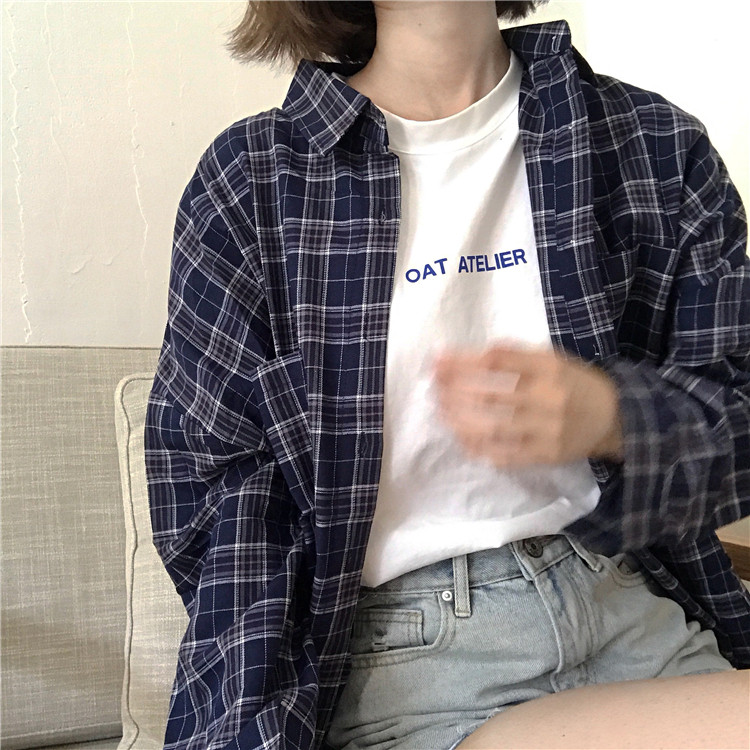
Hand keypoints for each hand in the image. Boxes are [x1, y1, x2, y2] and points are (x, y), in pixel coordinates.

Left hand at [434, 344, 623, 468]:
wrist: (615, 419)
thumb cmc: (575, 383)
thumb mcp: (553, 359)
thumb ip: (515, 356)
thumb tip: (470, 356)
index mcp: (550, 368)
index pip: (497, 361)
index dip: (462, 361)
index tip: (438, 360)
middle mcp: (547, 399)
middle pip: (491, 394)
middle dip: (455, 389)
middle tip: (433, 385)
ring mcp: (545, 431)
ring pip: (493, 426)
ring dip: (460, 418)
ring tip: (440, 408)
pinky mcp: (544, 456)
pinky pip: (504, 454)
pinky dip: (478, 446)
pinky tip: (460, 437)